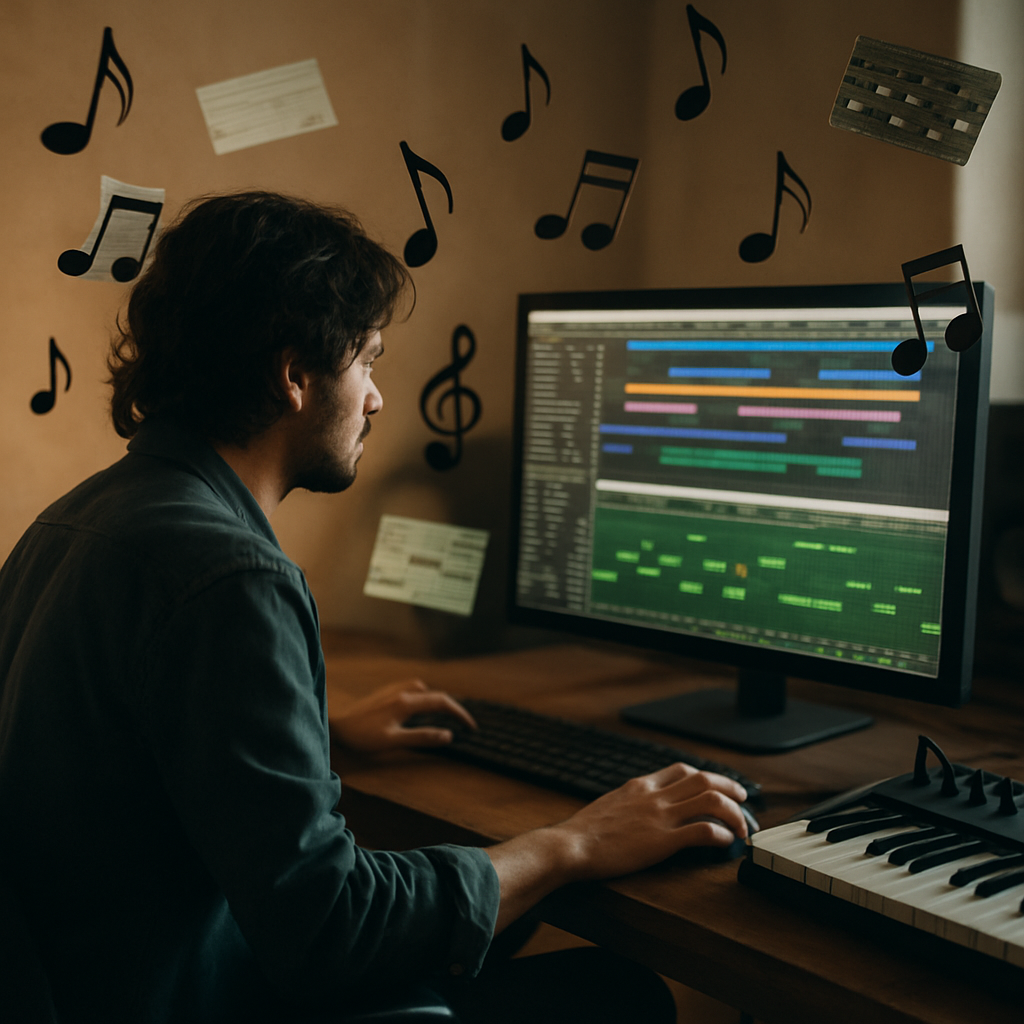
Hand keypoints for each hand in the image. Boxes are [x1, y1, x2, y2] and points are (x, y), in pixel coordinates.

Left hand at [329, 678, 475, 752]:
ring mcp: (392, 691)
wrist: (335, 725)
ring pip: (423, 690)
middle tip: (463, 723)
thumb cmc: (362, 737)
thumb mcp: (393, 741)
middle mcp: (402, 692)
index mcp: (406, 703)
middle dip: (452, 708)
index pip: (442, 703)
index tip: (471, 727)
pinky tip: (417, 707)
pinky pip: (411, 690)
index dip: (460, 714)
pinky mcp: (384, 694)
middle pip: (435, 695)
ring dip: (436, 700)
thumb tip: (448, 736)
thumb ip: (422, 737)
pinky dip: (422, 697)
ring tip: (442, 715)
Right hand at [550, 762, 749, 881]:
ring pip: (711, 801)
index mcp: (641, 786)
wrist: (571, 845)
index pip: (682, 770)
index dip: (706, 777)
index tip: (717, 787)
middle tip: (744, 800)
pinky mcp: (662, 842)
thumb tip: (637, 809)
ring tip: (741, 828)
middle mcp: (654, 795)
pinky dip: (720, 835)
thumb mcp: (609, 804)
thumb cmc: (584, 832)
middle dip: (730, 788)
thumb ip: (628, 802)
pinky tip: (724, 844)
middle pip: (704, 779)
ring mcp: (659, 817)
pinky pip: (702, 831)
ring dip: (733, 813)